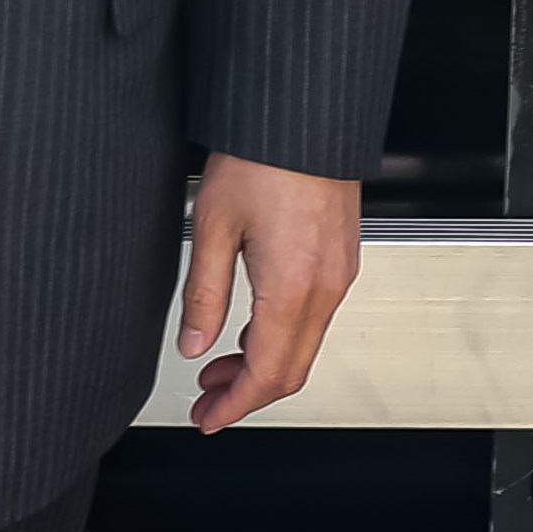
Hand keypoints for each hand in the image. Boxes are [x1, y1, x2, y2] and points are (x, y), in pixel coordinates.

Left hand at [173, 154, 363, 430]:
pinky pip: (316, 316)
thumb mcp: (212, 225)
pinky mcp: (341, 255)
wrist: (305, 113)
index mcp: (293, 287)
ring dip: (263, 363)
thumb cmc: (263, 156)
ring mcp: (339, 271)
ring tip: (219, 366)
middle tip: (208, 402)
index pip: (268, 374)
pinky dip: (281, 335)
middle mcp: (326, 286)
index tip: (208, 418)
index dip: (235, 405)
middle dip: (247, 393)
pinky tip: (251, 327)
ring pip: (306, 344)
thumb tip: (191, 342)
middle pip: (292, 369)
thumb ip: (203, 294)